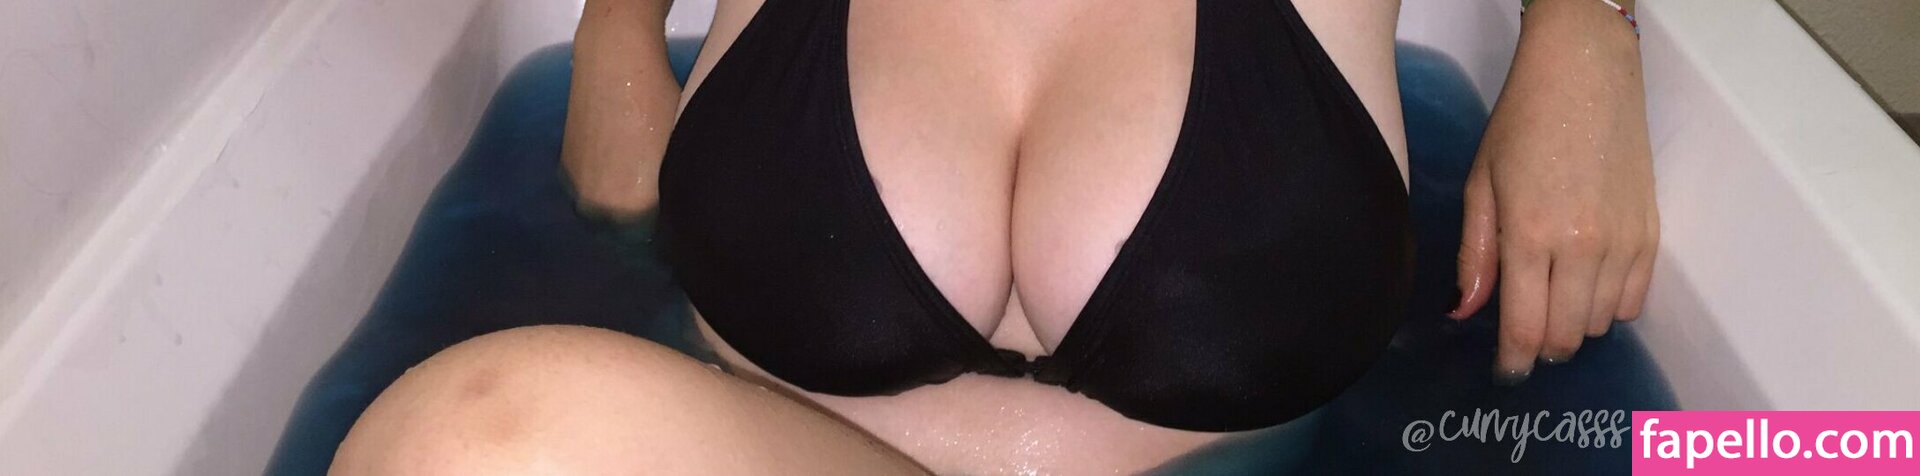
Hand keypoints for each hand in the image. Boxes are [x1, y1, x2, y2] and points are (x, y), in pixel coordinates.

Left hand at [1450, 0, 1656, 384]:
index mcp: (1531, 235)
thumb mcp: (1481, 185)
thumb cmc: (1523, 123)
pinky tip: (1587, 284)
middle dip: (1543, 346)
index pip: (1525, 327)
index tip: (1506, 373)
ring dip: (1575, 324)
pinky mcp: (1651, 233)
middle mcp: (1583, 246)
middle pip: (1567, 336)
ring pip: (1602, 323)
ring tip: (1554, 296)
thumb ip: (1474, 255)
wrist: (1587, 75)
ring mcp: (1624, 242)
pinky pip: (1636, 300)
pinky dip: (1610, 306)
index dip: (1514, 360)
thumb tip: (1464, 313)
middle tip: (1526, 334)